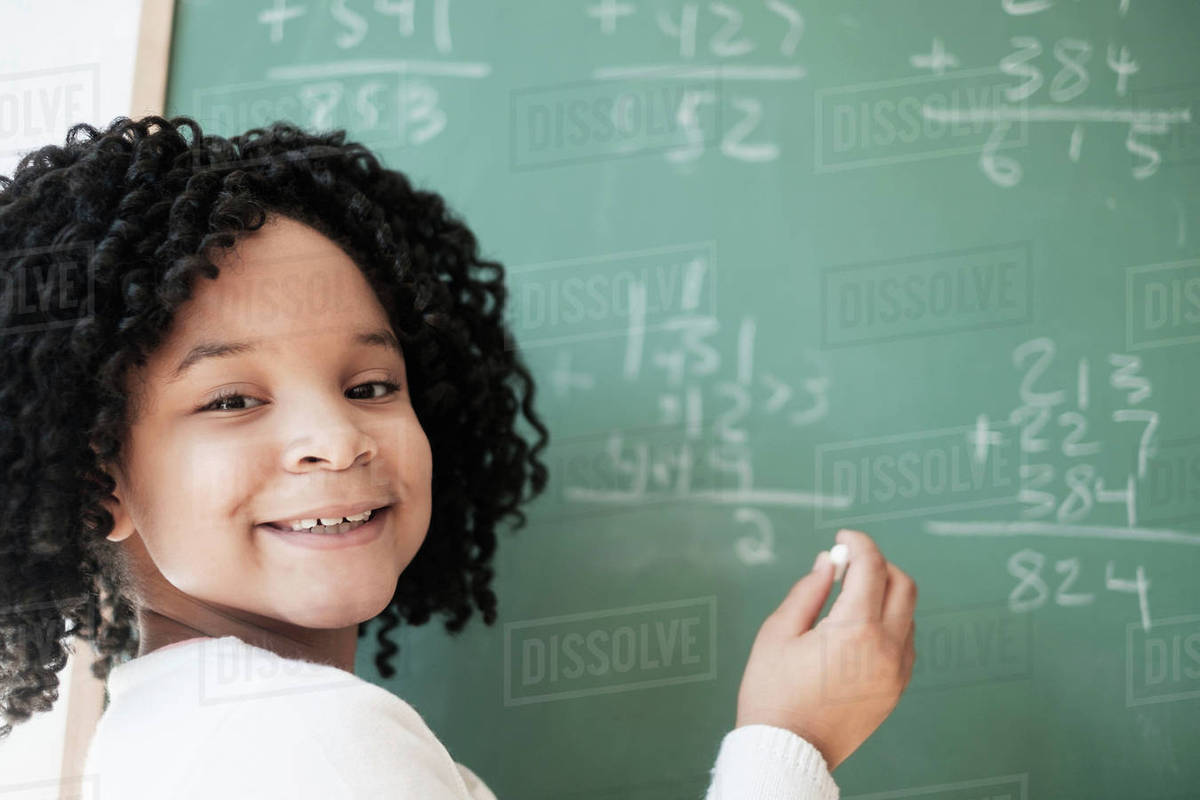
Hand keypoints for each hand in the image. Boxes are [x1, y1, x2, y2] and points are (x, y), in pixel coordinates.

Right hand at [733, 529, 916, 770]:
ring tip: (848, 600)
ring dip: (884, 595)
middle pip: (903, 585)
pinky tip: (858, 630)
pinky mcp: (896, 690)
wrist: (787, 752)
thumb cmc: (773, 693)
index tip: (842, 537)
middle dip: (878, 565)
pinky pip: (905, 643)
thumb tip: (828, 561)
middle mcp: (886, 649)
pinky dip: (889, 624)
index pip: (871, 567)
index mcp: (855, 630)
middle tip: (849, 565)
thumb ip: (807, 591)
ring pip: (907, 614)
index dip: (858, 543)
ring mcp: (897, 672)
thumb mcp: (777, 633)